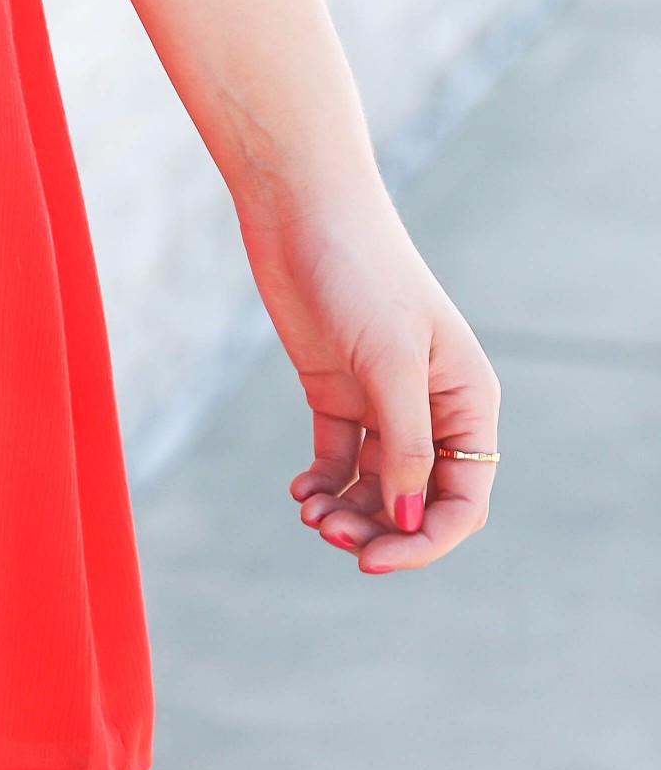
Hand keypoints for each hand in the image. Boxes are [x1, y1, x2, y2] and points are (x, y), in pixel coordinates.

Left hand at [244, 194, 499, 573]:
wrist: (304, 211)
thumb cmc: (361, 273)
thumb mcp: (391, 361)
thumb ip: (406, 444)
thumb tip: (409, 520)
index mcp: (467, 402)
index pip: (462, 499)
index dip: (426, 539)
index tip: (376, 558)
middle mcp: (431, 409)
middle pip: (418, 501)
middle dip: (381, 529)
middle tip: (331, 535)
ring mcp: (382, 402)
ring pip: (377, 487)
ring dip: (349, 512)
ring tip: (311, 515)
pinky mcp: (337, 391)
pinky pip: (339, 460)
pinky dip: (323, 484)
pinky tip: (302, 492)